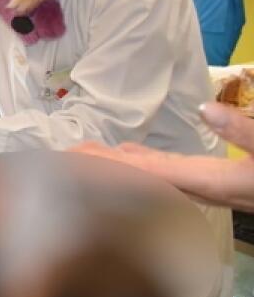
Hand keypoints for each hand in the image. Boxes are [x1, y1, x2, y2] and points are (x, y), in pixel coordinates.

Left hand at [71, 104, 253, 210]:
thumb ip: (241, 132)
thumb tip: (205, 108)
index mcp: (204, 182)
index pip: (144, 173)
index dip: (108, 166)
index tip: (76, 160)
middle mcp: (195, 188)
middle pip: (136, 177)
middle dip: (100, 167)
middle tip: (61, 156)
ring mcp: (200, 185)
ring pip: (147, 175)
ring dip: (115, 165)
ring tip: (81, 153)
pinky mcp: (208, 179)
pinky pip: (164, 171)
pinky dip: (140, 161)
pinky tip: (124, 153)